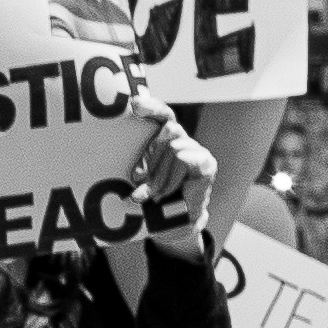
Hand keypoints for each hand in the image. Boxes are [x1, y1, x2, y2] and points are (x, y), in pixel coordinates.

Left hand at [135, 114, 215, 254]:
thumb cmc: (154, 198)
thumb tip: (120, 162)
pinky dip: (172, 177)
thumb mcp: (140, 179)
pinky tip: (170, 191)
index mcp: (165, 138)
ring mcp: (196, 150)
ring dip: (160, 175)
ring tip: (156, 193)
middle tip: (140, 180)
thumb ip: (135, 165)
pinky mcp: (206, 163)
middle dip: (151, 158)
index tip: (133, 104)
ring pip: (174, 147)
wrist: (175, 223)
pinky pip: (185, 159)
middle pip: (167, 131)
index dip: (151, 106)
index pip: (161, 113)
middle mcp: (182, 139)